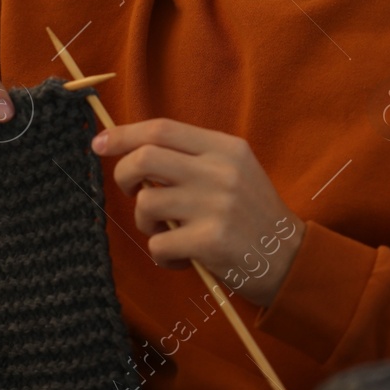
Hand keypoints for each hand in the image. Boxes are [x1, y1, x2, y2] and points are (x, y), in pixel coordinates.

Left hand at [92, 118, 304, 307]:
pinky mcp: (210, 241)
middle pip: (145, 158)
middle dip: (123, 175)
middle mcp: (220, 171)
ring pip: (146, 204)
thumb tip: (133, 152)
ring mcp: (216, 205)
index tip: (100, 142)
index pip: (162, 129)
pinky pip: (158, 245)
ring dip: (146, 224)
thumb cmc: (251, 216)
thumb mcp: (233, 172)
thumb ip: (192, 158)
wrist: (290, 260)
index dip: (124, 134)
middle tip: (131, 191)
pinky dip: (162, 256)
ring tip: (168, 233)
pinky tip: (184, 258)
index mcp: (225, 148)